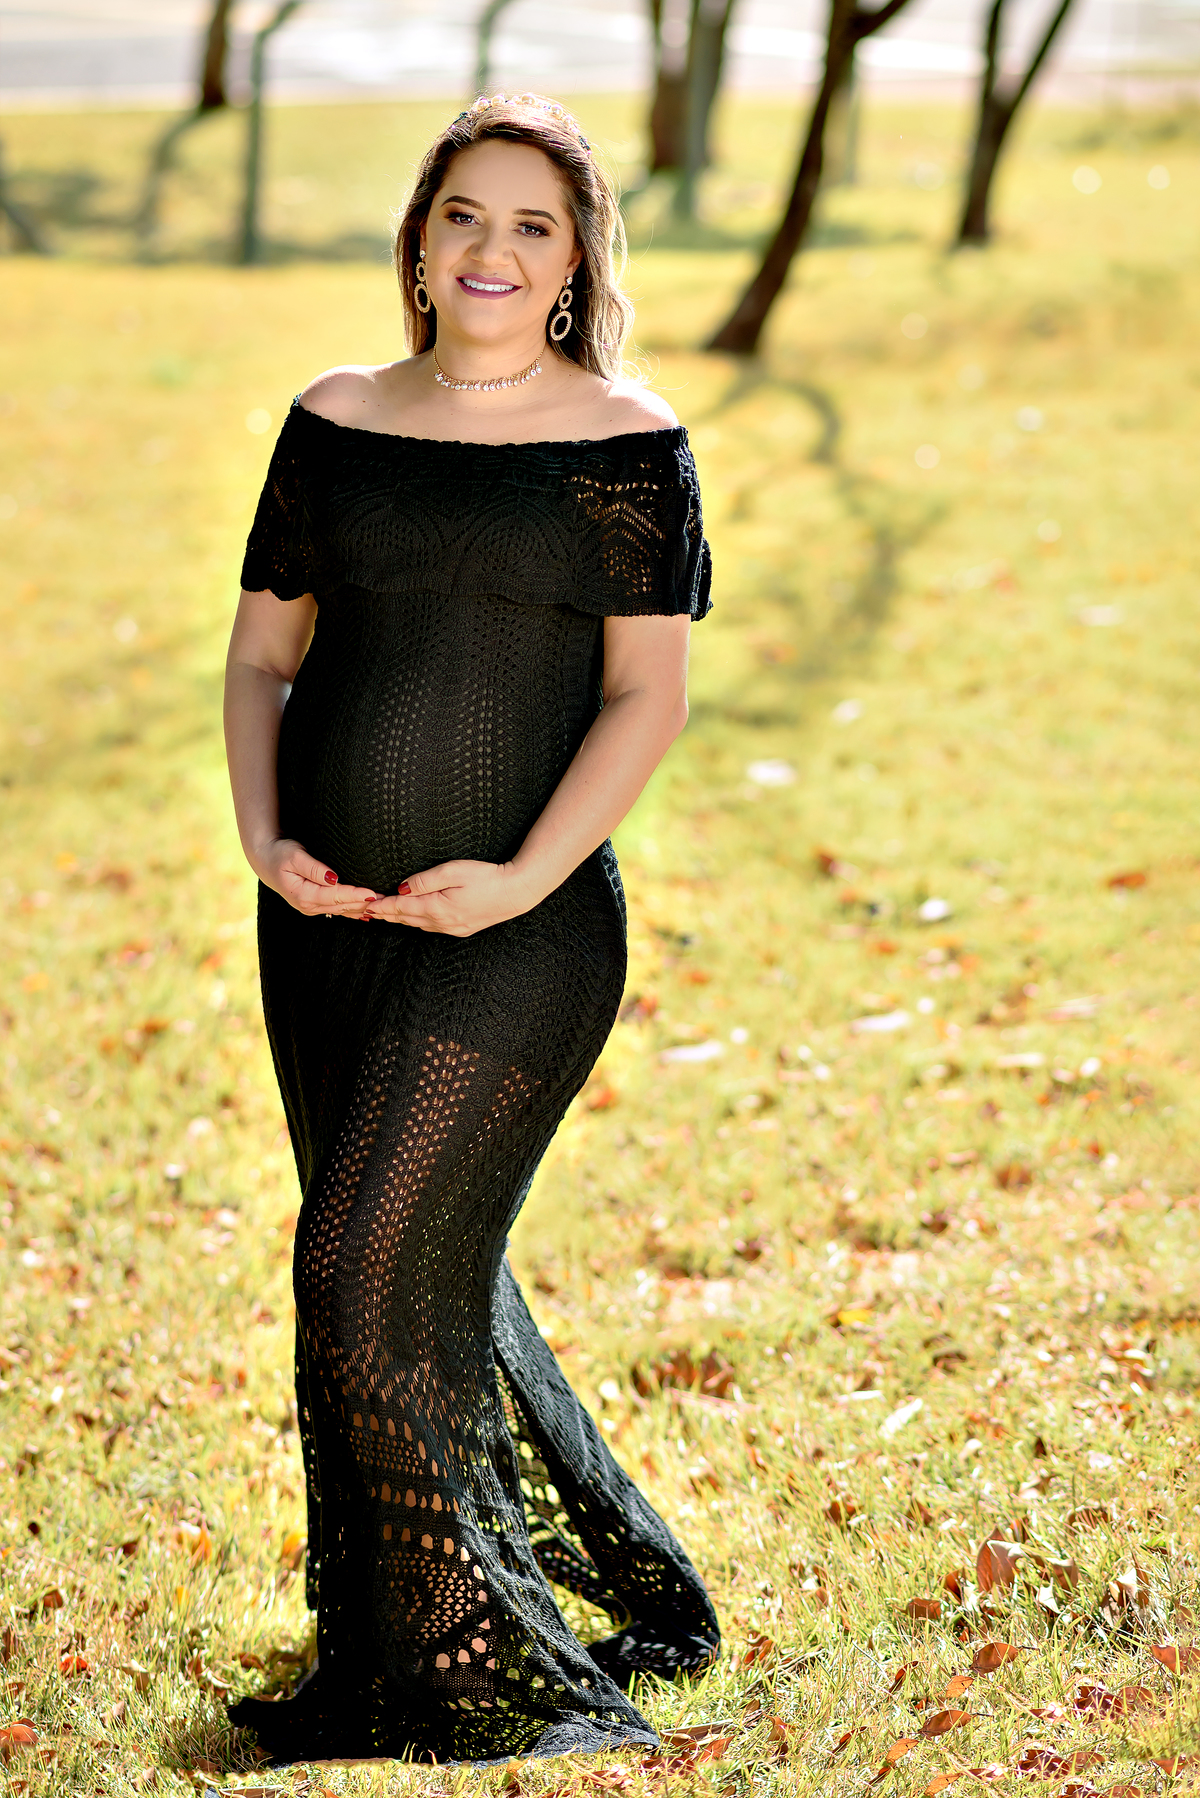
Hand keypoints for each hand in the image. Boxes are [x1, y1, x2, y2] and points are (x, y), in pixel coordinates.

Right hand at [254, 837, 380, 919]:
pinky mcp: (315, 905)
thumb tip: (333, 878)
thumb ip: (314, 867)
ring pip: (341, 911)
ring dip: (361, 908)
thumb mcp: (294, 856)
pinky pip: (338, 911)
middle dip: (363, 903)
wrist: (265, 860)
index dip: (354, 895)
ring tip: (382, 906)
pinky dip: (353, 911)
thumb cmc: (280, 853)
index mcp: (303, 895)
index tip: (372, 893)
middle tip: (385, 899)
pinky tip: (367, 913)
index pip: (334, 896)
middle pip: (341, 906)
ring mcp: (312, 908)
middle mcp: (308, 906)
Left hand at [366, 860, 538, 935]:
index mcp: (436, 908)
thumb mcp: (452, 871)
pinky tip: (415, 919)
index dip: (382, 906)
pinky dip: (418, 923)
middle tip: (368, 912)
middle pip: (407, 919)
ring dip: (401, 920)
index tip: (366, 905)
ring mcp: (453, 928)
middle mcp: (442, 923)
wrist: (517, 892)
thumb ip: (424, 880)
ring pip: (419, 925)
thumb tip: (401, 888)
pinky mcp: (463, 929)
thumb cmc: (487, 877)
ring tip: (386, 915)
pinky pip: (433, 927)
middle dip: (387, 915)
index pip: (400, 908)